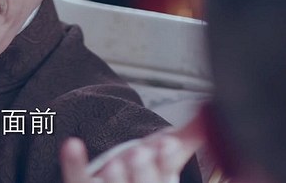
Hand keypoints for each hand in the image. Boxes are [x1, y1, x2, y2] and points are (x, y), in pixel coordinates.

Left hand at [60, 111, 204, 182]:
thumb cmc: (144, 174)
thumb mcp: (168, 156)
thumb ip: (191, 134)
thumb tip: (213, 110)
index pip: (165, 180)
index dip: (165, 164)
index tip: (167, 145)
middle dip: (142, 172)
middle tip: (138, 154)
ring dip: (114, 176)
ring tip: (114, 164)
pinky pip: (77, 176)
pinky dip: (74, 162)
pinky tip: (72, 145)